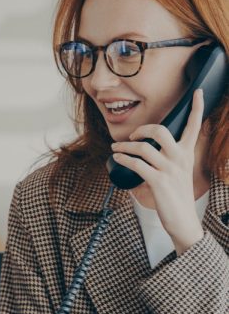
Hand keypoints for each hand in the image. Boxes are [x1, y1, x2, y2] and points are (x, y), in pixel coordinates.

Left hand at [111, 88, 205, 255]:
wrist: (183, 221)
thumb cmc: (177, 197)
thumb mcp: (180, 173)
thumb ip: (171, 159)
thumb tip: (151, 149)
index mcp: (188, 154)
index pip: (195, 126)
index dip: (197, 108)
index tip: (198, 92)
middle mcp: (180, 158)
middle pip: (161, 131)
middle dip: (143, 129)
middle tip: (133, 135)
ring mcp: (169, 170)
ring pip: (144, 148)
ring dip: (126, 146)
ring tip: (116, 148)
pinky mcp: (158, 182)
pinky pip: (137, 164)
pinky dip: (124, 159)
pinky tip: (117, 158)